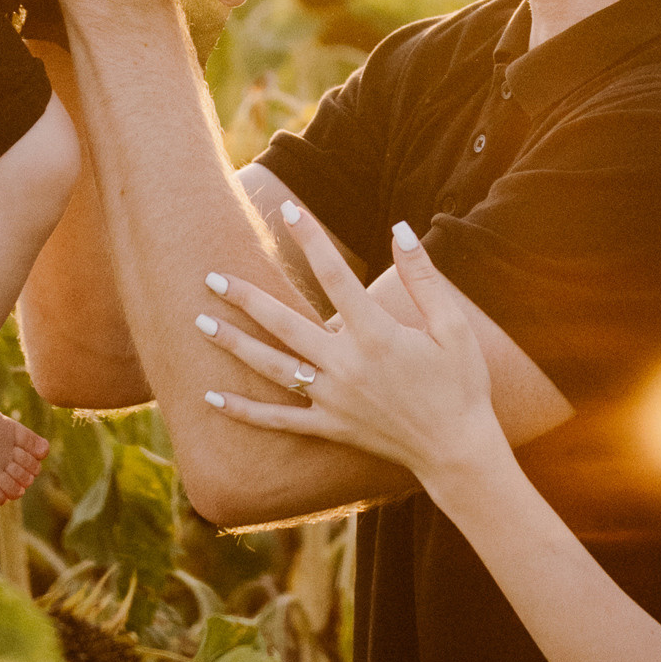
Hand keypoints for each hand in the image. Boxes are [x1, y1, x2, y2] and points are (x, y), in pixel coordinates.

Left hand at [197, 208, 500, 485]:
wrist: (457, 451)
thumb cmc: (460, 384)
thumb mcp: (452, 326)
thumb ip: (423, 276)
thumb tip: (400, 229)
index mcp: (377, 334)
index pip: (335, 276)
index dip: (311, 239)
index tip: (290, 210)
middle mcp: (346, 365)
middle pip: (284, 323)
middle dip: (245, 297)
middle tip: (210, 276)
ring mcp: (332, 399)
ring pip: (271, 367)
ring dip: (233, 344)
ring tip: (200, 322)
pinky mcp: (328, 427)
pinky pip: (277, 419)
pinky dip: (242, 410)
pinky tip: (210, 397)